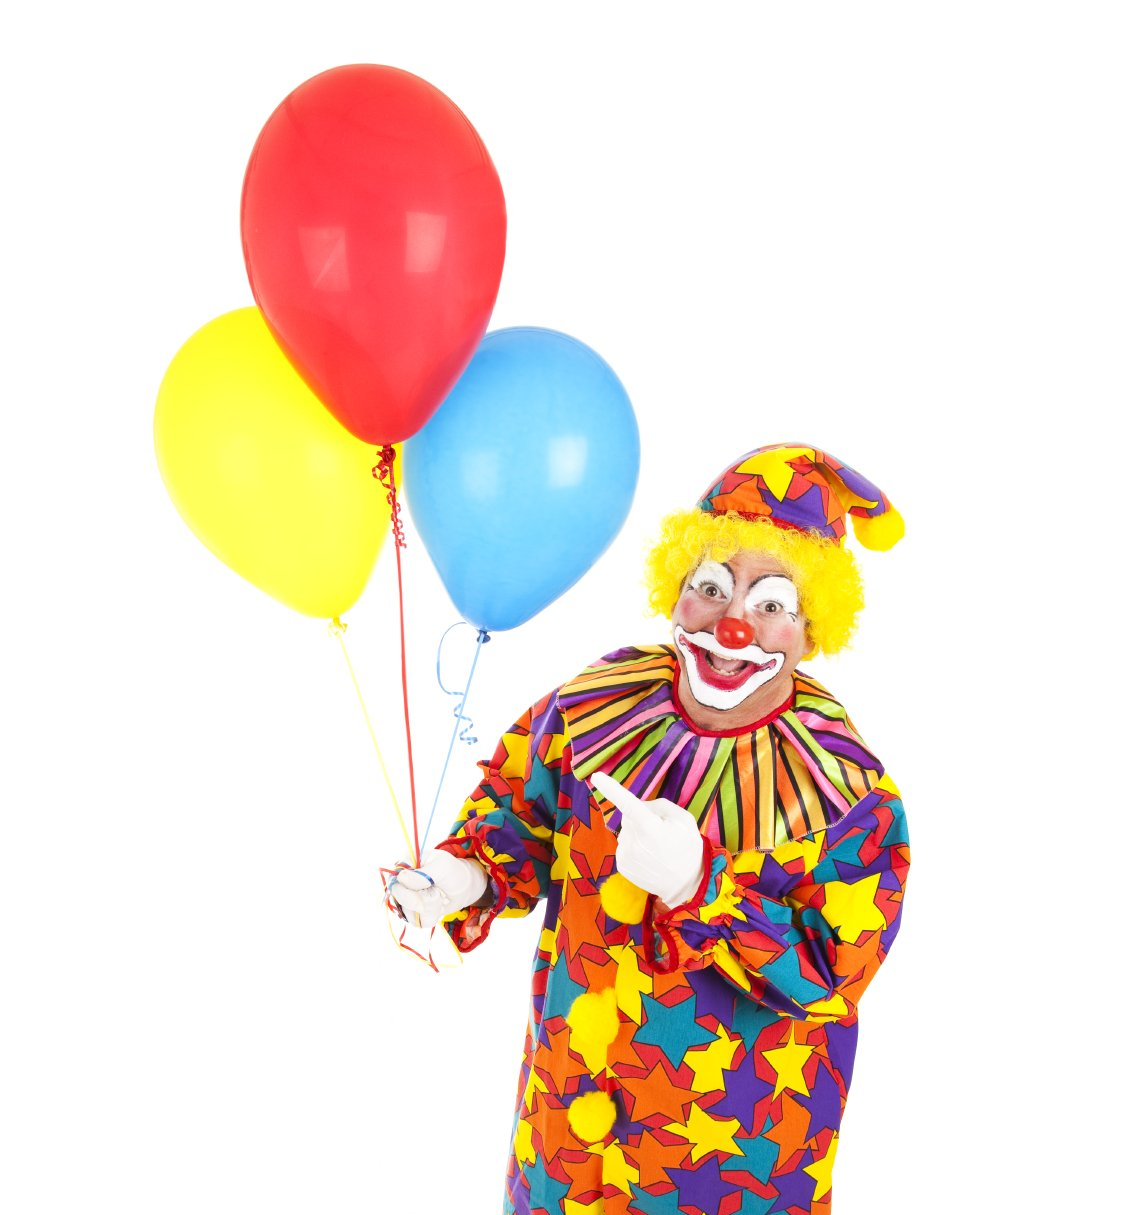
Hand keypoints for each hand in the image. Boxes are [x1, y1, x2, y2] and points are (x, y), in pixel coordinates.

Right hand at [387, 848, 487, 929]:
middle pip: (398, 897)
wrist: (464, 887)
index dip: (404, 892)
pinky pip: (417, 921)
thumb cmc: (452, 871)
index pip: (395, 880)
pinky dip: (430, 917)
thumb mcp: (442, 867)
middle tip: (435, 898)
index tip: (420, 901)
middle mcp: (403, 881)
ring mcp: (407, 897)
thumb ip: (422, 874)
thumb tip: (401, 877)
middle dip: (418, 902)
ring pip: (408, 912)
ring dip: (428, 909)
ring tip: (439, 898)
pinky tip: (438, 907)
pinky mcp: (414, 911)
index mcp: (407, 864)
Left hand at [590, 772, 703, 907]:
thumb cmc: (688, 848)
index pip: (629, 804)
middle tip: (660, 832)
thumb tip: (638, 806)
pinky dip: (633, 847)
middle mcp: (635, 842)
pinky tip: (649, 858)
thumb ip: (659, 806)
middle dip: (640, 818)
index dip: (612, 789)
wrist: (687, 885)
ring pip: (625, 832)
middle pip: (628, 817)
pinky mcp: (622, 866)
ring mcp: (627, 856)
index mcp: (652, 828)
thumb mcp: (683, 819)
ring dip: (637, 834)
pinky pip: (623, 845)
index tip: (596, 776)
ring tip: (657, 849)